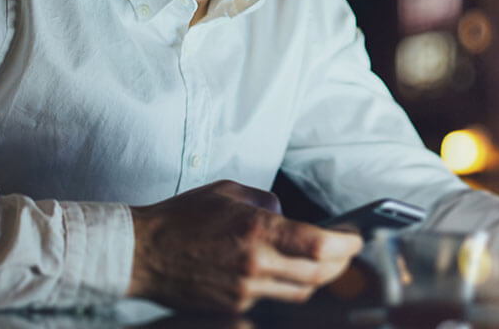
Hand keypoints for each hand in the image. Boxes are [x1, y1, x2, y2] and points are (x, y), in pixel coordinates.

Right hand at [127, 180, 363, 312]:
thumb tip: (286, 215)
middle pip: (318, 276)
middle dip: (340, 264)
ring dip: (316, 278)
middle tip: (347, 251)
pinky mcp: (234, 306)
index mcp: (257, 231)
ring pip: (299, 292)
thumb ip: (265, 202)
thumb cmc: (181, 218)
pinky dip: (284, 286)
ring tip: (322, 262)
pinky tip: (283, 271)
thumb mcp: (227, 192)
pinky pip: (272, 299)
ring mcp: (245, 290)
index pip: (320, 245)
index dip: (347, 244)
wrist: (141, 253)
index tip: (357, 237)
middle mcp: (256, 265)